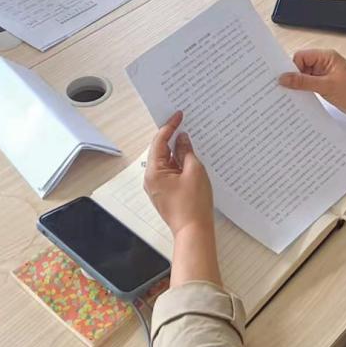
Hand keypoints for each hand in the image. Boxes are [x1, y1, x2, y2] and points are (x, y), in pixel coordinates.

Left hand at [143, 112, 213, 236]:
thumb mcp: (194, 170)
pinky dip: (178, 163)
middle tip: (185, 124)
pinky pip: (170, 172)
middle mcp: (151, 179)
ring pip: (166, 162)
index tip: (178, 115)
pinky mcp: (165, 193)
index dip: (169, 126)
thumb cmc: (194, 204)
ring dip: (177, 151)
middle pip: (160, 151)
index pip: (159, 141)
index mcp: (154, 172)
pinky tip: (189, 158)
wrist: (194, 231)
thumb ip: (186, 151)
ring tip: (191, 139)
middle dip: (172, 138)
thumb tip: (182, 138)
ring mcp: (157, 187)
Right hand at [279, 49, 345, 116]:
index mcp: (326, 56)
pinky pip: (311, 84)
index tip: (284, 79)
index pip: (301, 56)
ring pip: (305, 76)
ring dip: (300, 85)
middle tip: (285, 89)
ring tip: (292, 95)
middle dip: (294, 77)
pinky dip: (306, 90)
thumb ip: (303, 82)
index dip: (292, 67)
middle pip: (302, 65)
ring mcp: (325, 74)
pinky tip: (301, 98)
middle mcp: (325, 62)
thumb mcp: (326, 86)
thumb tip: (283, 78)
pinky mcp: (326, 84)